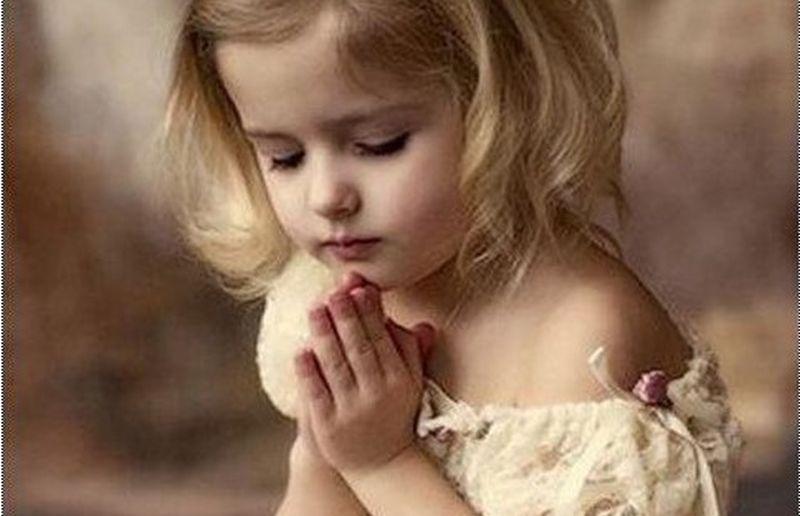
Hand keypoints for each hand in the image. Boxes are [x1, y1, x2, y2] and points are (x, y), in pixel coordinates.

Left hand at [293, 273, 436, 476]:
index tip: (360, 288)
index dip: (369, 312)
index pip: (381, 338)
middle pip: (358, 348)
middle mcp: (377, 393)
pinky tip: (301, 350)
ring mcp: (352, 410)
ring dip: (324, 335)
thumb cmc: (394, 412)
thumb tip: (417, 322)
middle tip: (334, 291)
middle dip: (346, 317)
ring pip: (336, 366)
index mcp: (399, 379)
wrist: (382, 464)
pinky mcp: (328, 427)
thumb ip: (410, 350)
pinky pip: (317, 394)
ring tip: (315, 308)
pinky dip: (309, 371)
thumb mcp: (411, 382)